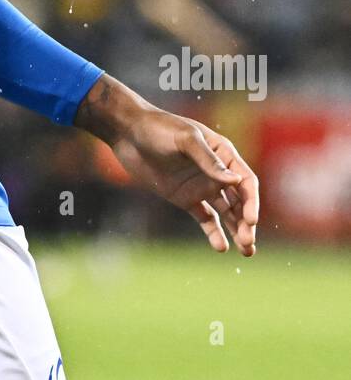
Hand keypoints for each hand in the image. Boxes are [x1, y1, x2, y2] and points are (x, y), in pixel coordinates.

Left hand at [112, 106, 258, 255]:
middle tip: (248, 244)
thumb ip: (209, 160)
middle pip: (239, 201)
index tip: (250, 221)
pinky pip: (205, 218)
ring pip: (227, 212)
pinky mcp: (185, 198)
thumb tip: (236, 180)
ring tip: (246, 251)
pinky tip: (221, 247)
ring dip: (237, 230)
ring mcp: (201, 186)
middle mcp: (216, 172)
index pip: (245, 181)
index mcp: (222, 153)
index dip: (251, 202)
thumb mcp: (185, 140)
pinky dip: (214, 233)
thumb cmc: (158, 128)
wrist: (127, 133)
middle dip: (246, 222)